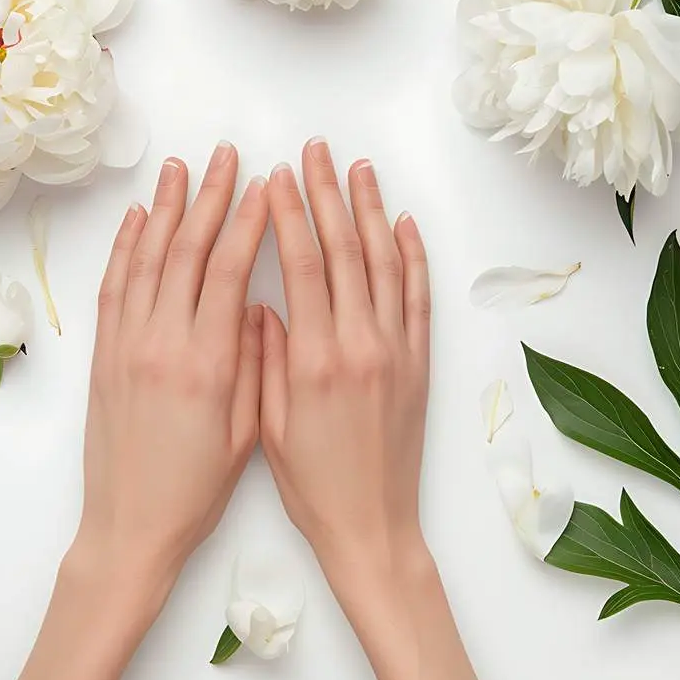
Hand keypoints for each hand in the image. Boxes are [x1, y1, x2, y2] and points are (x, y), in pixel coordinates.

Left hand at [15, 143, 268, 679]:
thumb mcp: (246, 430)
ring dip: (166, 209)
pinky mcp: (103, 355)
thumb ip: (255, 363)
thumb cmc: (196, 490)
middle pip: (187, 251)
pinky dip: (126, 246)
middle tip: (227, 156)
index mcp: (208, 363)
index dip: (249, 221)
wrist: (130, 525)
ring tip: (182, 167)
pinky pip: (114, 287)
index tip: (266, 184)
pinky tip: (139, 218)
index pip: (230, 270)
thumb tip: (256, 304)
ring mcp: (126, 345)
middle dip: (210, 197)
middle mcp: (162, 343)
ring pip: (147, 259)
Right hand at [260, 138, 479, 679]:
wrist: (372, 528)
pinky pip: (418, 298)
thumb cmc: (313, 486)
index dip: (287, 215)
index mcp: (314, 360)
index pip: (302, 266)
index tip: (274, 177)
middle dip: (326, 195)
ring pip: (385, 263)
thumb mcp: (269, 423)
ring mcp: (396, 351)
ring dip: (371, 210)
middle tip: (315, 151)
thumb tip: (261, 304)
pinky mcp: (419, 363)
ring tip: (358, 168)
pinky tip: (403, 223)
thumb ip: (266, 358)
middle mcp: (360, 345)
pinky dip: (413, 256)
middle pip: (345, 251)